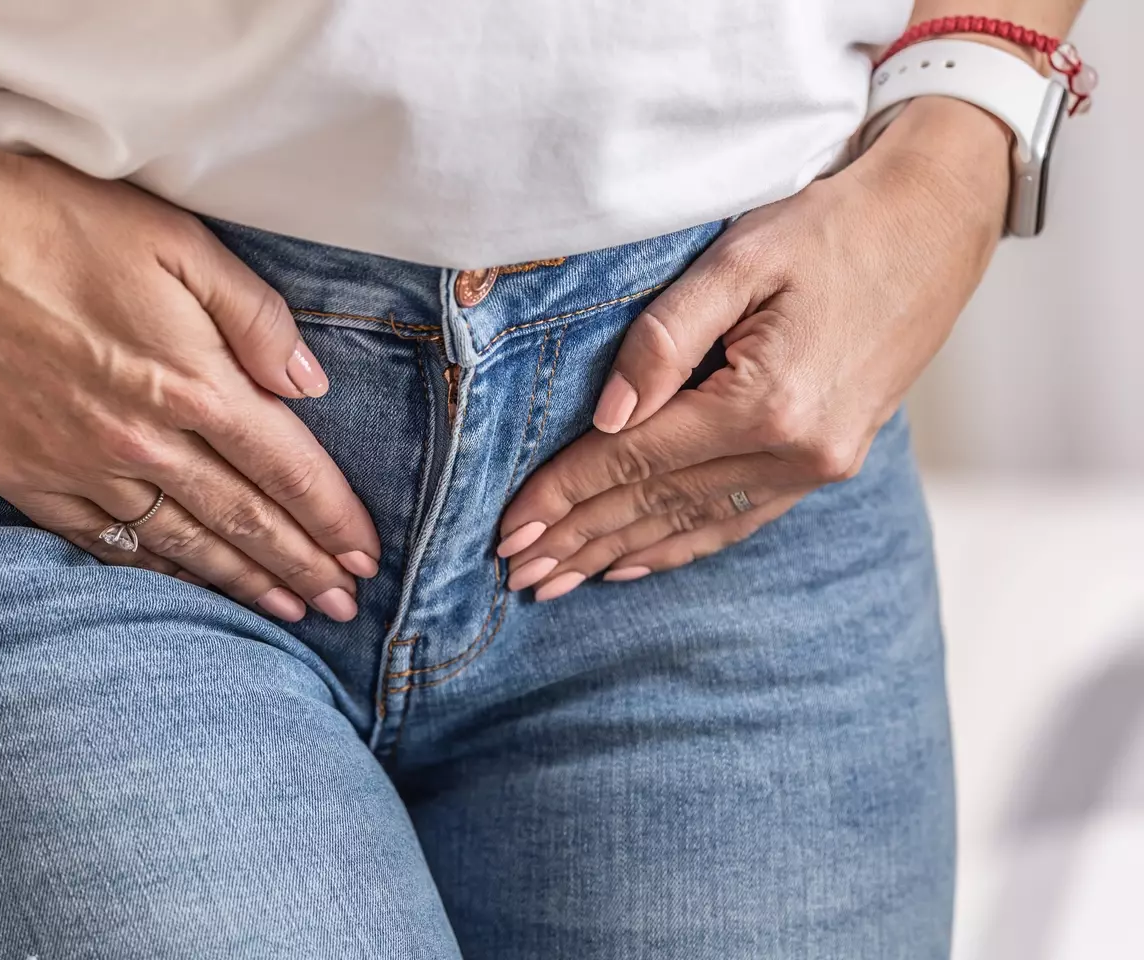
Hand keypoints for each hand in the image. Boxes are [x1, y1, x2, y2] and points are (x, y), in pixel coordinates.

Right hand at [0, 151, 379, 622]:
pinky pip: (106, 541)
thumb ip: (254, 318)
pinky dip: (156, 568)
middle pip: (245, 519)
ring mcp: (82, 466)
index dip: (333, 517)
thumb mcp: (178, 244)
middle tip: (347, 605)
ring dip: (242, 581)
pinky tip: (188, 584)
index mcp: (192, 382)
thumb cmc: (56, 224)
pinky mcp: (26, 477)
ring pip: (182, 543)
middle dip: (304, 566)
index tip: (368, 555)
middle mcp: (144, 440)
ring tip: (289, 611)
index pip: (286, 468)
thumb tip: (309, 384)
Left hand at [496, 97, 1012, 598]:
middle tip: (516, 574)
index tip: (508, 530)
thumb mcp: (740, 259)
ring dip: (620, 556)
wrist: (937, 224)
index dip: (563, 496)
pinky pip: (740, 521)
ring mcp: (818, 467)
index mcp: (766, 402)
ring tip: (557, 584)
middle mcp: (796, 452)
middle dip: (578, 541)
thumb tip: (606, 417)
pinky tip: (636, 564)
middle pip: (658, 507)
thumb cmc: (830, 228)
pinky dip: (681, 546)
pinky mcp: (829, 463)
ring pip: (695, 526)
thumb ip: (664, 338)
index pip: (634, 461)